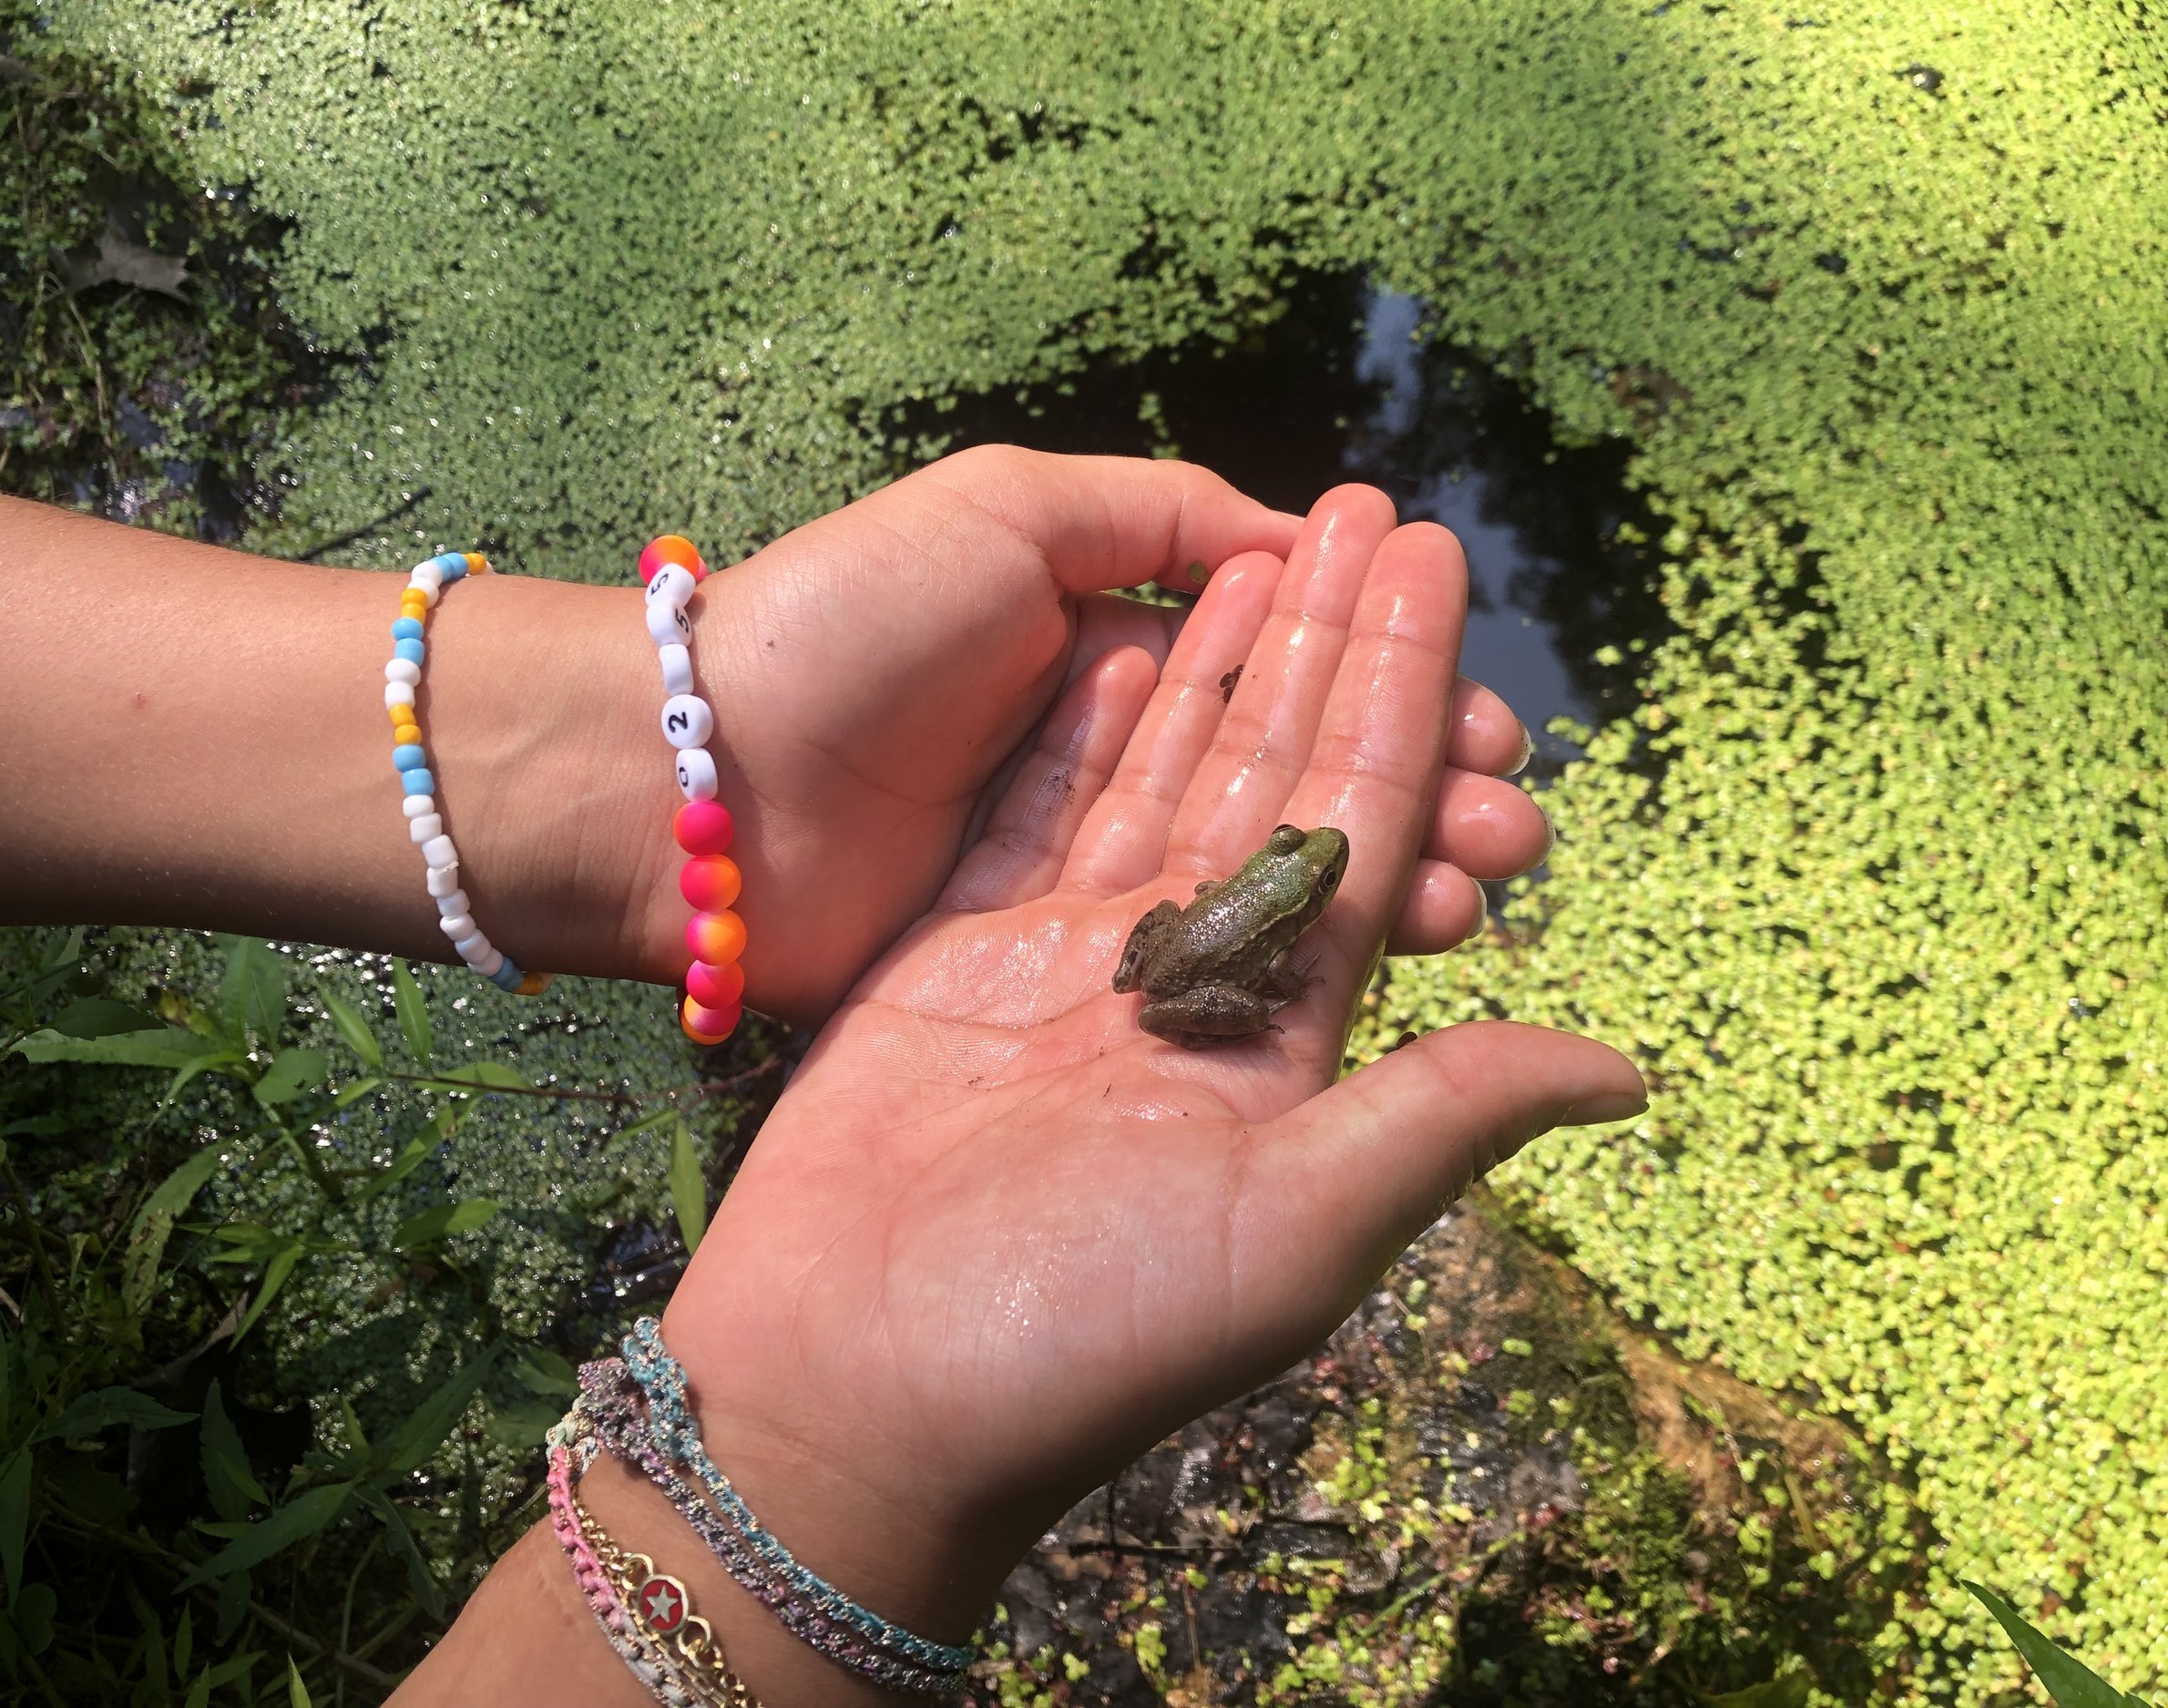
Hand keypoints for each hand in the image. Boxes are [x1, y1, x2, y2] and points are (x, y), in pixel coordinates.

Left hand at [556, 446, 1544, 1019]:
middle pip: (1297, 790)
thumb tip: (1301, 538)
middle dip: (1416, 798)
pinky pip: (1195, 963)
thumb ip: (1158, 516)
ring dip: (1385, 879)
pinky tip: (1390, 953)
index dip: (1389, 696)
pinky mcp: (1047, 982)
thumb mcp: (1005, 513)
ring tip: (1482, 886)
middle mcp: (1107, 772)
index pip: (1284, 680)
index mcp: (1104, 657)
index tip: (1482, 719)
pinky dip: (1294, 956)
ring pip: (1266, 882)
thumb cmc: (845, 625)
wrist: (695, 783)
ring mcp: (1079, 889)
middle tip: (1516, 825)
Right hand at [650, 487, 1645, 1670]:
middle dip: (1331, 641)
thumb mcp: (1291, 1230)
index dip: (1411, 693)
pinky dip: (1084, 723)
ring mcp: (1074, 965)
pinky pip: (1041, 808)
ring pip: (1171, 774)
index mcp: (1285, 1036)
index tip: (1438, 568)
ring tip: (1266, 537)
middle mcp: (1194, 983)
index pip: (1369, 825)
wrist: (852, 1386)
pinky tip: (1123, 628)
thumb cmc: (1078, 1332)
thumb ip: (1440, 1118)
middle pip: (1280, 773)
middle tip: (1374, 508)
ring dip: (1223, 657)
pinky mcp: (965, 956)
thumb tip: (1625, 1070)